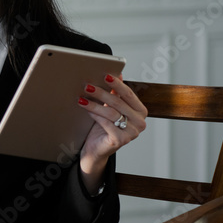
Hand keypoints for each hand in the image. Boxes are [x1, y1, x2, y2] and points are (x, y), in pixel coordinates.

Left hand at [77, 74, 147, 191]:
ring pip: (111, 113)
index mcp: (141, 112)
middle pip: (119, 103)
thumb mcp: (111, 108)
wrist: (97, 148)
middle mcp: (140, 123)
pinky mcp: (121, 140)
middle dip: (101, 93)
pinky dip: (95, 115)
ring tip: (81, 97)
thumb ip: (116, 93)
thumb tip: (117, 74)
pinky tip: (86, 109)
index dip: (117, 84)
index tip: (105, 75)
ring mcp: (132, 133)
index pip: (129, 94)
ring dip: (94, 104)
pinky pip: (106, 124)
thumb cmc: (104, 126)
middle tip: (87, 86)